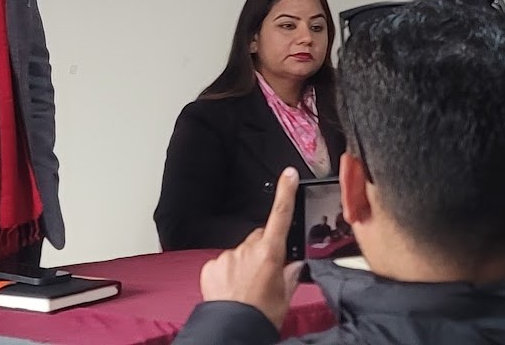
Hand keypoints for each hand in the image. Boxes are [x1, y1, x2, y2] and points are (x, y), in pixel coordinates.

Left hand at [199, 167, 303, 330]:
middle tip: (266, 274)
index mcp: (269, 254)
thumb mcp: (283, 297)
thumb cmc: (260, 317)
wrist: (231, 331)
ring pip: (240, 252)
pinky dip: (228, 273)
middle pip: (259, 238)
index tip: (287, 174)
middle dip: (263, 250)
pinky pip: (223, 263)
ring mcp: (226, 257)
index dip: (285, 193)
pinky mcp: (210, 267)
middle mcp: (246, 250)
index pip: (280, 216)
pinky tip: (231, 290)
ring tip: (246, 288)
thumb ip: (290, 275)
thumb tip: (294, 265)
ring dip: (244, 264)